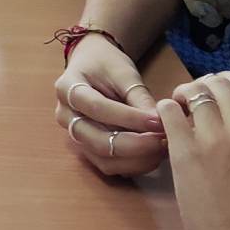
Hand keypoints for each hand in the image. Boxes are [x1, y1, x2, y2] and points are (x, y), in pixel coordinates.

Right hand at [52, 34, 165, 177]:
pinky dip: (133, 165)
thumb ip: (139, 97)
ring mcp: (73, 135)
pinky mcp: (86, 149)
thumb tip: (161, 123)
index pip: (98, 108)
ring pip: (103, 159)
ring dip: (136, 159)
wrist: (90, 65)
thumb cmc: (106, 64)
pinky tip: (152, 155)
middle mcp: (65, 116)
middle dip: (134, 145)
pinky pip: (108, 165)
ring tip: (162, 148)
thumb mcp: (124, 72)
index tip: (158, 122)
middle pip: (97, 140)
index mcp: (67, 88)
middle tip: (164, 139)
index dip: (129, 118)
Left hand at [157, 72, 229, 229]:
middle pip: (218, 81)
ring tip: (177, 114)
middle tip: (190, 103)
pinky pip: (168, 109)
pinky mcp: (186, 151)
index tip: (214, 97)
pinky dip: (164, 111)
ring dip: (181, 96)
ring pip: (194, 89)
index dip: (225, 83)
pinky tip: (165, 128)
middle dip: (201, 86)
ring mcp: (215, 138)